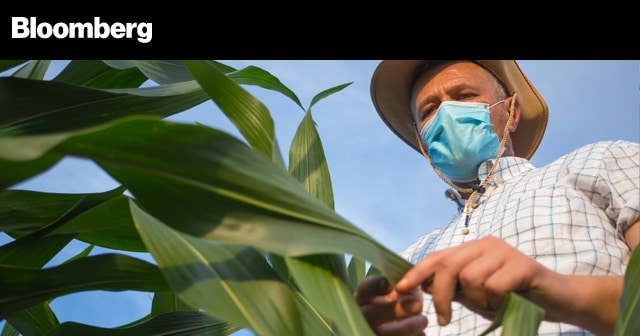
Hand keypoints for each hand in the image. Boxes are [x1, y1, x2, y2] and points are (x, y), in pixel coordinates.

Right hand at [355, 276, 426, 334]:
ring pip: (382, 334)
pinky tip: (422, 334)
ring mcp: (369, 331)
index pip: (365, 289)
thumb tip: (415, 281)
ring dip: (406, 328)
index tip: (391, 285)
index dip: (376, 287)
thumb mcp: (400, 291)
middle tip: (417, 305)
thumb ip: (406, 284)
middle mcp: (362, 315)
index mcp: (364, 297)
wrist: (392, 324)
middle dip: (394, 310)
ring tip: (423, 320)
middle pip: (371, 314)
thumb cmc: (398, 303)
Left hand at [395, 236, 549, 325]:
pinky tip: (507, 304)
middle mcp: (486, 244)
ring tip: (493, 306)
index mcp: (472, 249)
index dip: (416, 272)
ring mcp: (504, 252)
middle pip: (448, 266)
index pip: (437, 257)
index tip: (400, 289)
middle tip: (444, 320)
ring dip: (477, 302)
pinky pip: (493, 286)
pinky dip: (495, 302)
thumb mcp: (477, 295)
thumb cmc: (513, 298)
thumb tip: (421, 286)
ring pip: (470, 279)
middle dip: (440, 296)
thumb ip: (453, 288)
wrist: (559, 300)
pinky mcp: (521, 265)